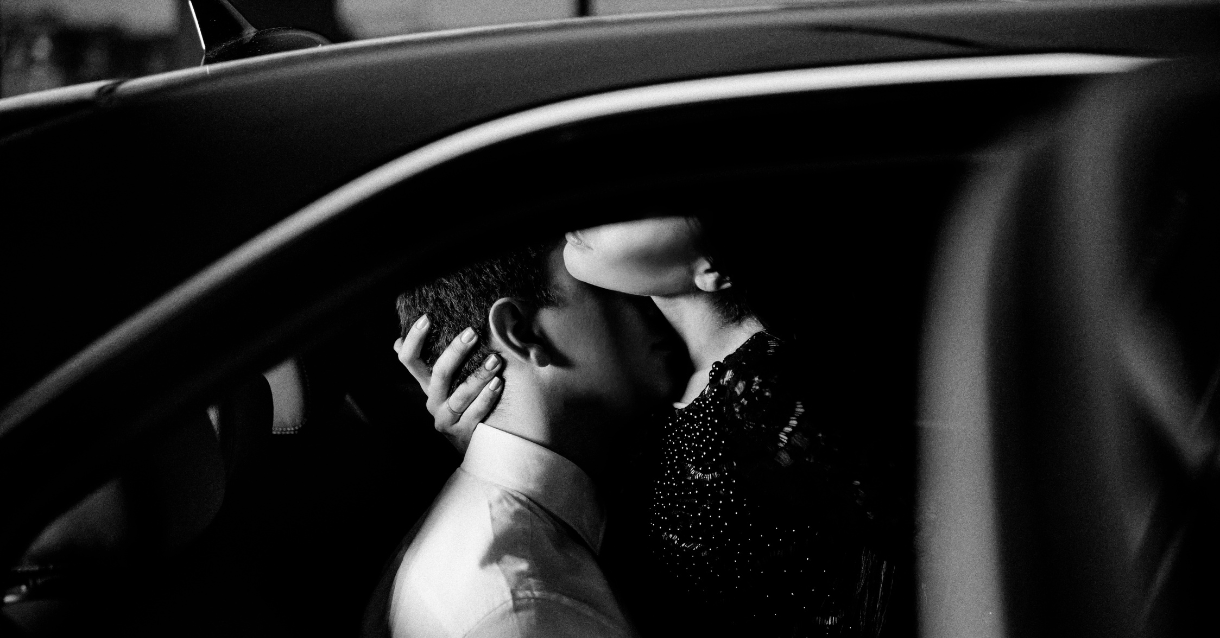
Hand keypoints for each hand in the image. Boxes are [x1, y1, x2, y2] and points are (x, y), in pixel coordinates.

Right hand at [394, 315, 502, 452]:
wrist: (474, 447)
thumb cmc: (463, 404)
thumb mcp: (448, 383)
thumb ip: (433, 360)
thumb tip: (402, 337)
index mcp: (426, 384)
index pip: (409, 359)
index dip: (414, 340)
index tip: (427, 318)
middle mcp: (432, 401)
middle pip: (438, 374)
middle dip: (455, 352)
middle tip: (472, 333)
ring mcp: (446, 419)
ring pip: (460, 395)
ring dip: (478, 375)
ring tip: (495, 359)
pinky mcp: (462, 433)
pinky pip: (475, 414)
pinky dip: (487, 398)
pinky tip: (498, 383)